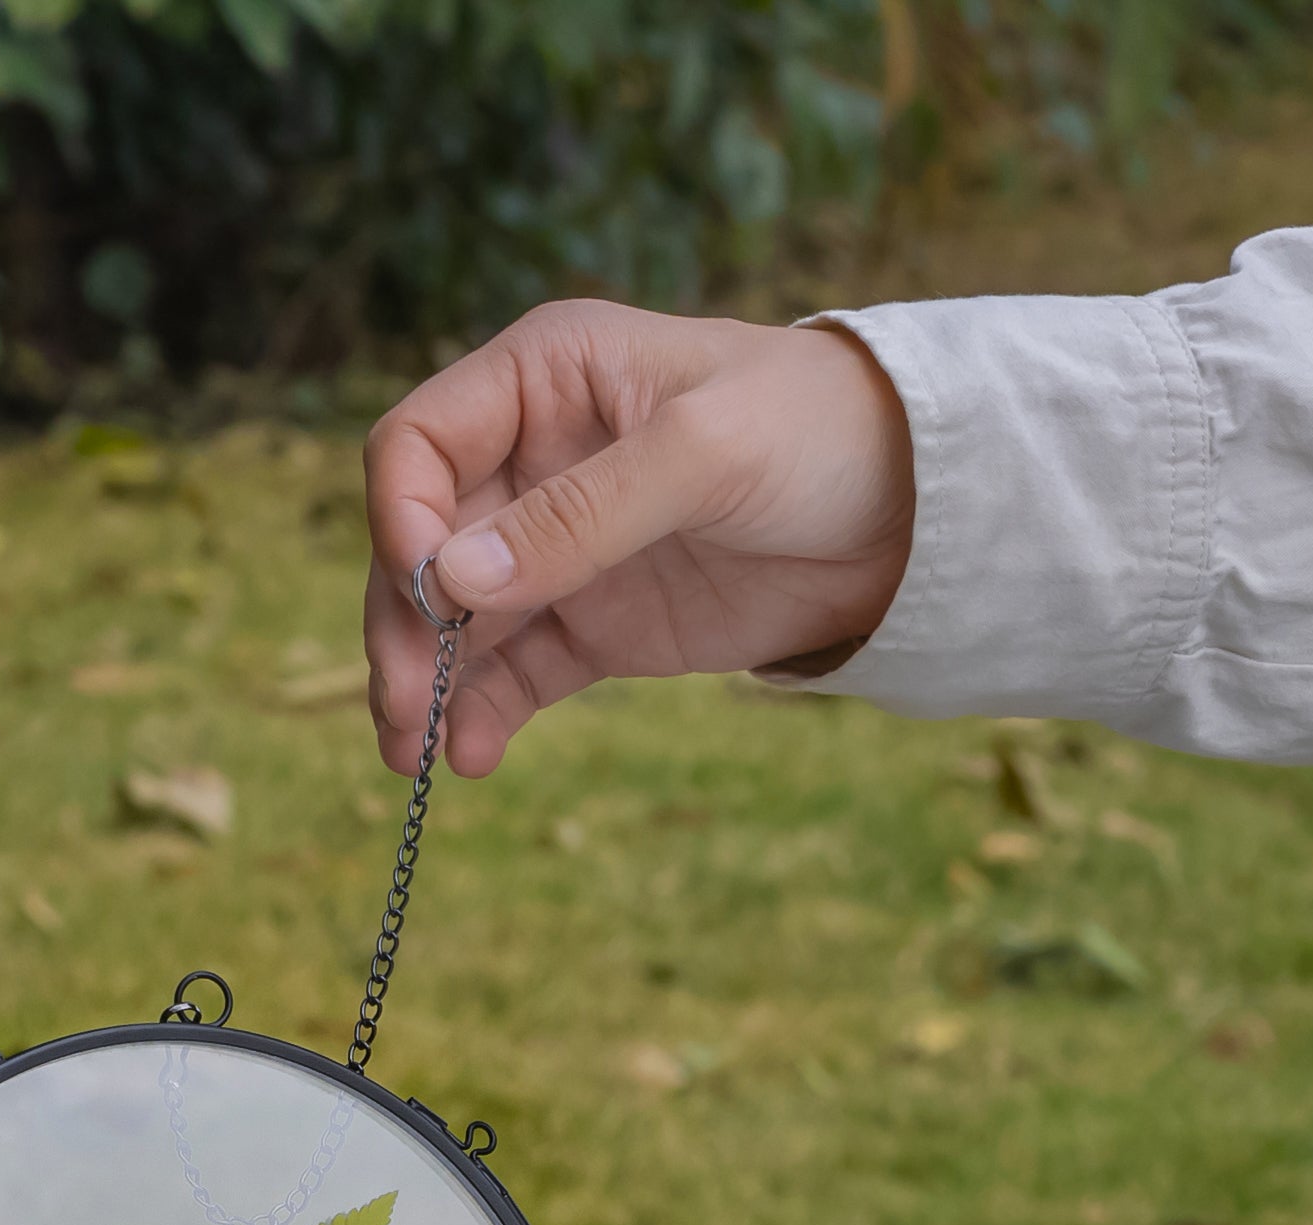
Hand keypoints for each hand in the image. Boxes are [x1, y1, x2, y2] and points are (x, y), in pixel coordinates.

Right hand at [363, 302, 915, 776]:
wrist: (910, 511)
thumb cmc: (815, 432)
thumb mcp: (702, 455)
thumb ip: (578, 515)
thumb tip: (454, 582)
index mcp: (541, 379)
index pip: (418, 445)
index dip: (402, 518)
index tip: (430, 594)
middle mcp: (528, 461)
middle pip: (420, 548)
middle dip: (403, 627)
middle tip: (407, 707)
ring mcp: (553, 551)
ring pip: (451, 625)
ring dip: (426, 688)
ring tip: (418, 754)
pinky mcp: (588, 624)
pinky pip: (512, 674)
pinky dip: (484, 716)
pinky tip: (474, 757)